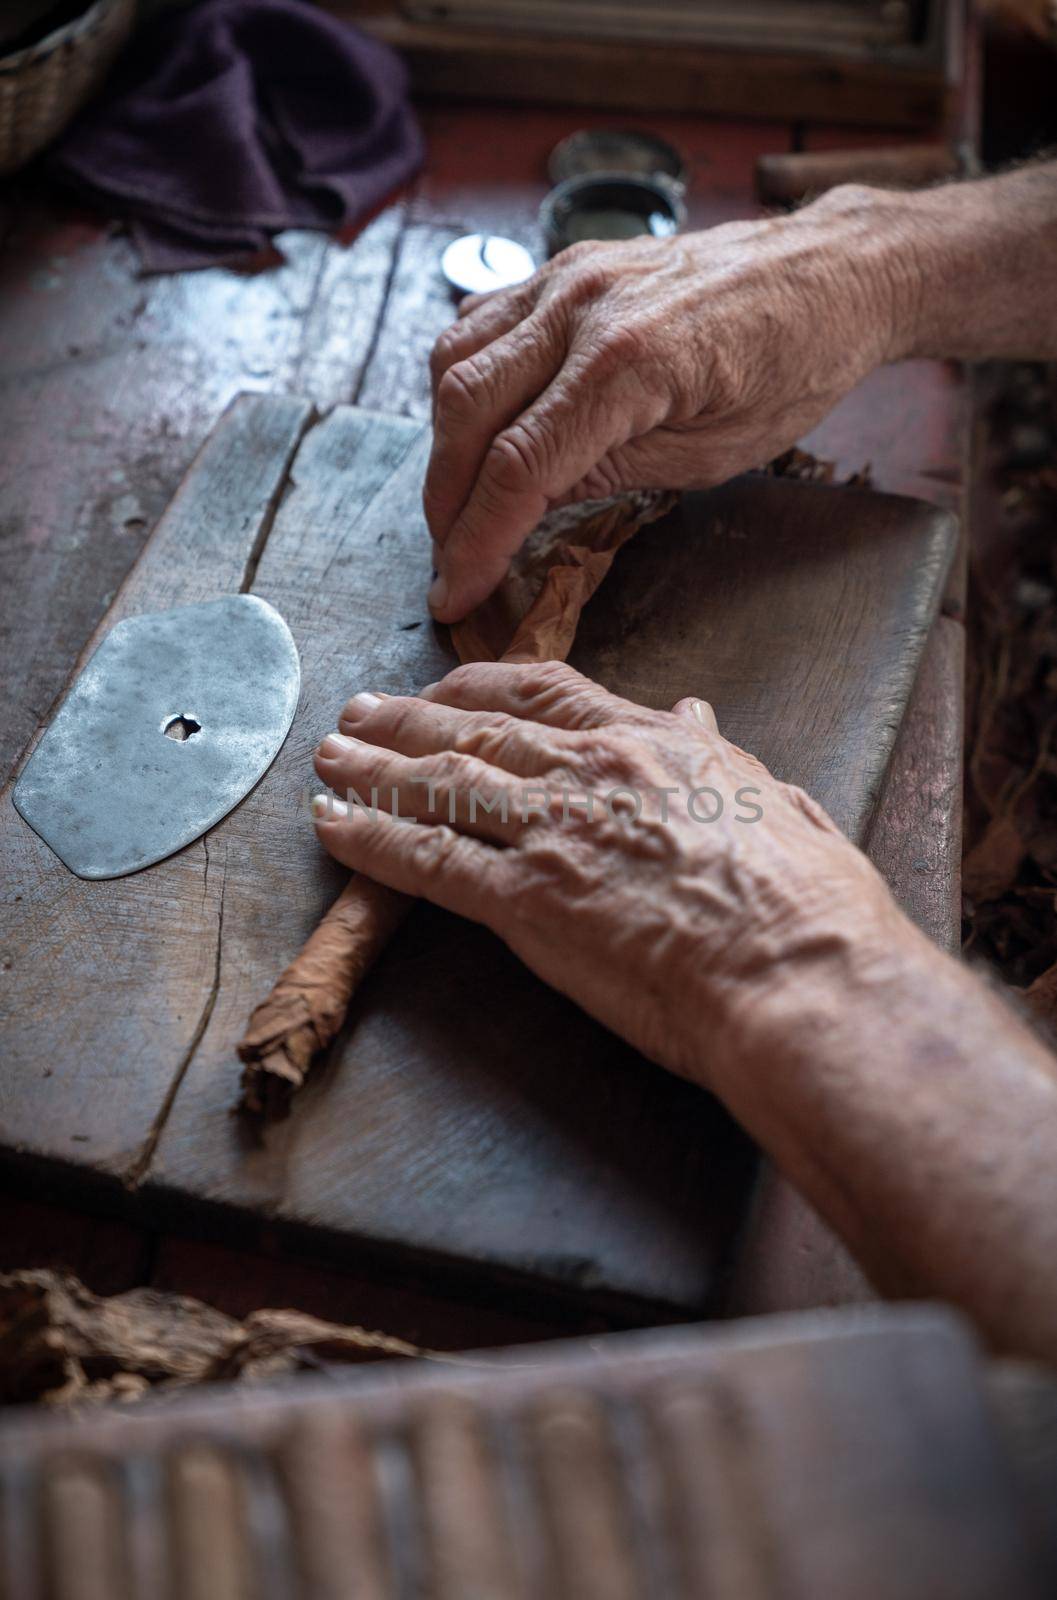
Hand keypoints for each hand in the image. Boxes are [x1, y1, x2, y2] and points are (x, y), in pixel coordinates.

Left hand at [312, 661, 894, 1087]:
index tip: (448, 685)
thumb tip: (699, 716)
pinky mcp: (526, 902)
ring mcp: (554, 832)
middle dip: (408, 717)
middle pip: (477, 727)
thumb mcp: (779, 801)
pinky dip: (370, 838)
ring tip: (328, 758)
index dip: (482, 683)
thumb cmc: (810, 904)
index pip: (547, 691)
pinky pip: (427, 860)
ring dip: (373, 767)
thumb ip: (722, 757)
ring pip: (440, 782)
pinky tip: (331, 825)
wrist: (799, 973)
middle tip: (360, 711)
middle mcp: (593, 772)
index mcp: (654, 744)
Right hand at [425, 185, 914, 620]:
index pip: (516, 467)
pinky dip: (460, 383)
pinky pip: (479, 323)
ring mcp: (566, 277)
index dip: (475, 542)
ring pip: (454, 362)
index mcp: (629, 362)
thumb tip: (526, 505)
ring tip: (457, 502)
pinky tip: (475, 429)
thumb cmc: (793, 367)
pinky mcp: (564, 267)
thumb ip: (610, 474)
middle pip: (465, 412)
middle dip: (444, 501)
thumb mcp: (713, 455)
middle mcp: (582, 308)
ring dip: (443, 442)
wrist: (828, 274)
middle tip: (449, 559)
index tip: (455, 593)